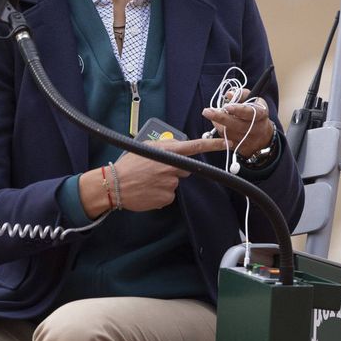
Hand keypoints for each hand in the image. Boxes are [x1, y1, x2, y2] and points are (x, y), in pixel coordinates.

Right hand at [77, 136, 225, 216]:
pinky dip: (160, 193)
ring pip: (175, 182)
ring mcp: (171, 184)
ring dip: (165, 182)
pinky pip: (169, 194)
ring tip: (147, 181)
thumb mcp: (146, 147)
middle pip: (185, 168)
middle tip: (154, 170)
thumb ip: (165, 145)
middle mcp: (172, 167)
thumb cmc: (128, 164)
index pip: (194, 146)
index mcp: (167, 152)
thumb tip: (179, 146)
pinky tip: (148, 190)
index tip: (227, 143)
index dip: (212, 144)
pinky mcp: (167, 197)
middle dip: (174, 169)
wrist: (114, 185)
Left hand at [201, 89, 274, 158]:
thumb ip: (242, 94)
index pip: (249, 112)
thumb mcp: (254, 100)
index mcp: (261, 114)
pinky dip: (220, 132)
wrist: (263, 136)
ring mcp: (249, 140)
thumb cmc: (256, 113)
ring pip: (229, 133)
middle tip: (206, 111)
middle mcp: (257, 129)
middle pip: (237, 125)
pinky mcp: (241, 148)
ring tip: (213, 116)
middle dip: (220, 118)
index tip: (226, 106)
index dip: (238, 110)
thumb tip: (229, 94)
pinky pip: (226, 141)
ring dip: (218, 124)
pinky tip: (219, 125)